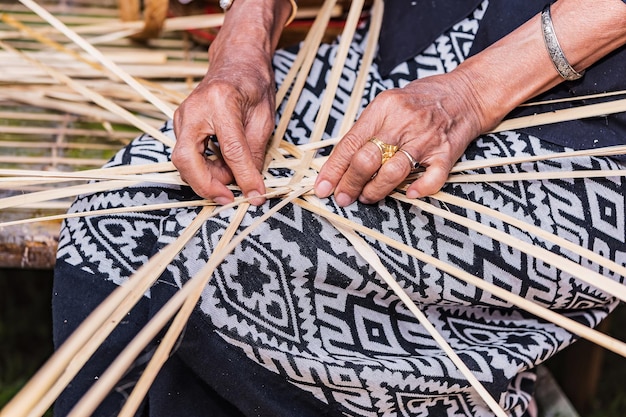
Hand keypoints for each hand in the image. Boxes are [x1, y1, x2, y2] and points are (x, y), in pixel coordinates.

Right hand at [172, 0, 290, 205]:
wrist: (235, 60)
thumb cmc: (253, 84)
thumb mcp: (264, 118)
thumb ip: (254, 152)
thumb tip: (251, 185)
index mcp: (221, 102)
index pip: (231, 150)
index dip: (244, 178)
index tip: (255, 196)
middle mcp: (194, 109)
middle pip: (187, 159)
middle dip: (206, 185)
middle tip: (229, 199)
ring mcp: (182, 116)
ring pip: (184, 160)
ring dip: (207, 177)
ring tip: (233, 177)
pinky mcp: (180, 124)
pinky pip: (187, 154)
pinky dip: (203, 167)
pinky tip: (223, 167)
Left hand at [314, 72, 486, 205]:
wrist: (466, 93)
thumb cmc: (421, 100)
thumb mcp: (388, 104)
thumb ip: (367, 128)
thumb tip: (339, 161)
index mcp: (383, 108)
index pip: (350, 143)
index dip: (333, 169)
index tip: (322, 188)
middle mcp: (402, 122)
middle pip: (367, 159)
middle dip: (350, 183)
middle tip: (343, 197)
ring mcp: (425, 138)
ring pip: (393, 172)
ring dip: (376, 190)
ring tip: (368, 197)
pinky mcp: (446, 152)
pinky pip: (432, 178)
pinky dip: (420, 189)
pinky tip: (409, 194)